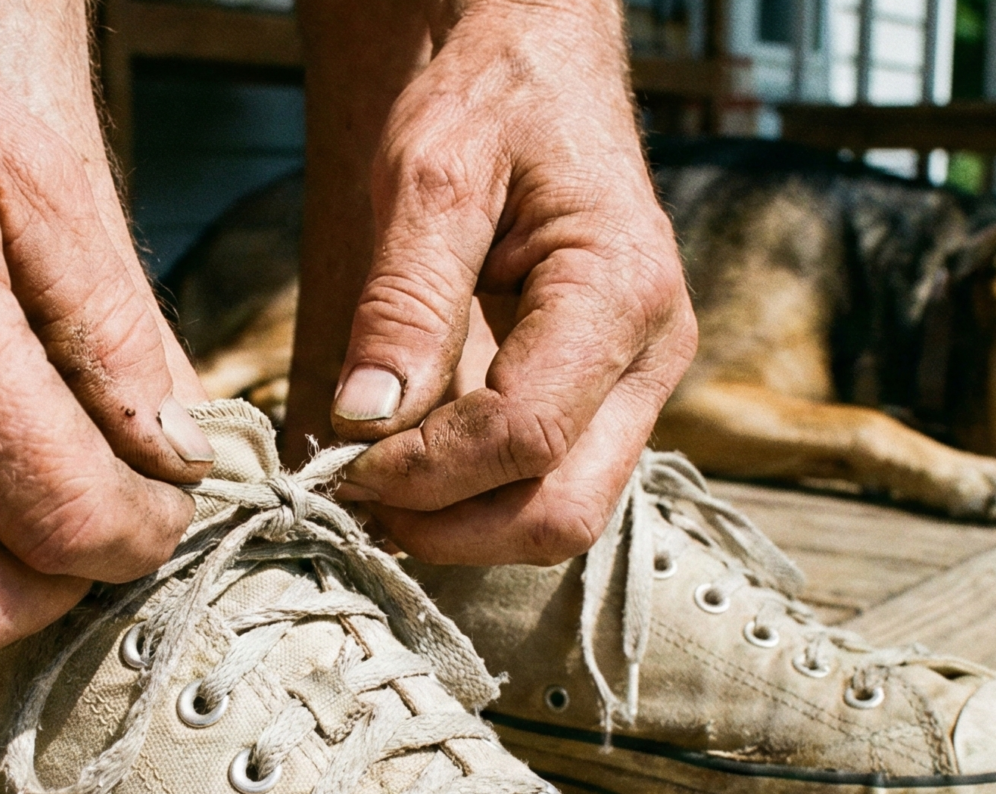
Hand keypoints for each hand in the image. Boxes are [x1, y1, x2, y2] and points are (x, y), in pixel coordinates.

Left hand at [322, 0, 696, 565]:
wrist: (541, 65)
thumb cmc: (493, 98)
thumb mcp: (429, 175)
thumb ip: (405, 300)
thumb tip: (367, 418)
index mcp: (621, 291)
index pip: (527, 436)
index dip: (426, 471)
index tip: (343, 457)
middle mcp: (651, 355)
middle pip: (562, 512)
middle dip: (450, 527)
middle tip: (353, 494)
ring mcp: (636, 385)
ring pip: (561, 515)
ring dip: (461, 525)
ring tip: (372, 485)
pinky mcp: (604, 397)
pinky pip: (549, 483)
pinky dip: (475, 499)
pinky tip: (408, 468)